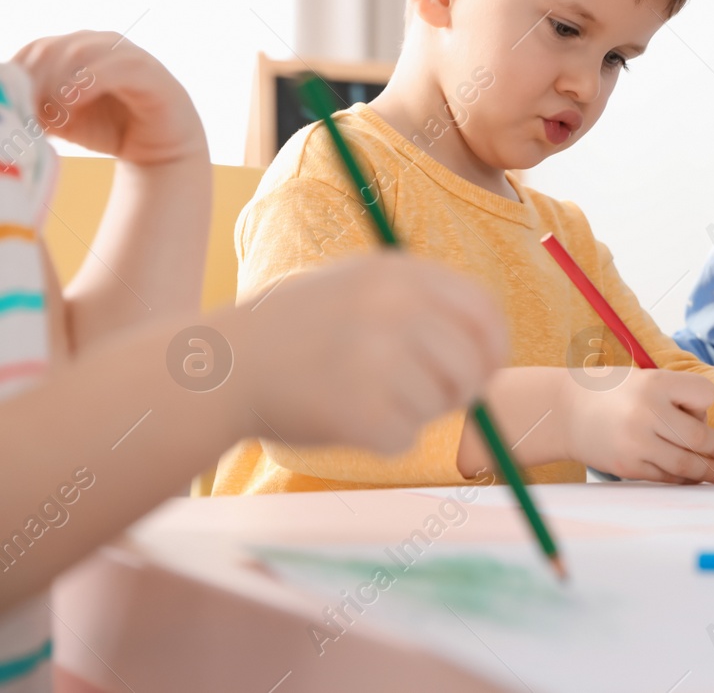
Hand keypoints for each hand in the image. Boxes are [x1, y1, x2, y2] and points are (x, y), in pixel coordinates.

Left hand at [13, 32, 204, 164]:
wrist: (159, 148)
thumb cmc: (110, 127)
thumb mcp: (61, 118)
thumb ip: (34, 106)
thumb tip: (6, 103)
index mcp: (76, 47)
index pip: (35, 48)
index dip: (17, 75)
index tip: (13, 105)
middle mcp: (100, 42)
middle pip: (50, 48)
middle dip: (33, 82)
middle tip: (30, 113)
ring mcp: (126, 53)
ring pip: (78, 52)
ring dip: (55, 85)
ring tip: (54, 116)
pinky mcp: (148, 71)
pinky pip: (112, 68)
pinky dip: (86, 84)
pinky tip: (72, 104)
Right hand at [223, 253, 506, 451]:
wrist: (221, 365)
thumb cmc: (296, 330)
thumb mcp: (360, 286)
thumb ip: (424, 306)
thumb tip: (490, 352)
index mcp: (400, 273)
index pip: (484, 312)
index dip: (492, 348)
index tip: (484, 369)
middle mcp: (394, 308)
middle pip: (472, 366)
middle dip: (458, 391)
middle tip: (424, 398)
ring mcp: (376, 358)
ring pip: (439, 405)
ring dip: (414, 414)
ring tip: (365, 398)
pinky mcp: (358, 409)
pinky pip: (405, 438)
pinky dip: (383, 440)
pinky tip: (345, 419)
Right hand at [558, 369, 713, 483]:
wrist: (564, 411)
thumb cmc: (613, 393)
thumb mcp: (645, 379)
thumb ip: (677, 401)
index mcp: (654, 382)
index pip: (705, 396)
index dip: (704, 404)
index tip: (697, 409)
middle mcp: (647, 412)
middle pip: (700, 437)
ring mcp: (636, 443)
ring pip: (687, 463)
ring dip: (709, 471)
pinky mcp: (628, 466)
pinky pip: (666, 477)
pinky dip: (683, 478)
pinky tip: (692, 477)